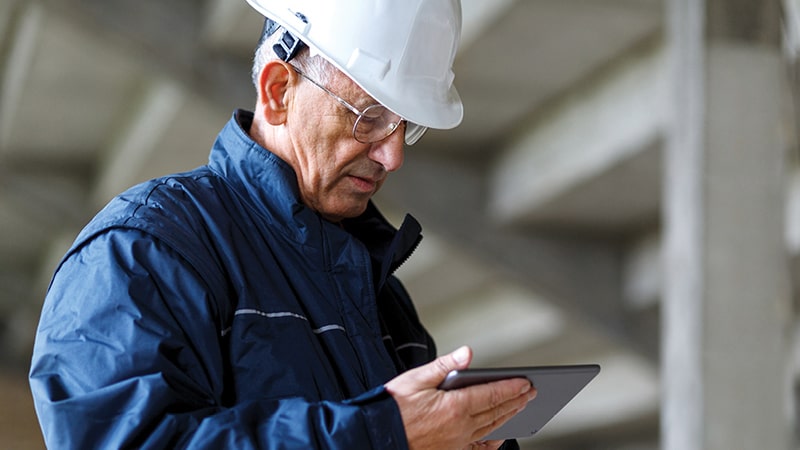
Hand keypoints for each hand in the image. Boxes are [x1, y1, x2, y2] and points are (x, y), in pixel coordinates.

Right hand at [384, 346, 535, 449]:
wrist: (376, 436)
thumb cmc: (391, 407)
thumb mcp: (415, 379)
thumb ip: (444, 366)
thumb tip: (467, 353)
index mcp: (454, 406)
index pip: (492, 394)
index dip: (511, 387)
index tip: (526, 382)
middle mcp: (460, 427)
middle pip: (496, 411)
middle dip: (516, 400)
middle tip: (531, 392)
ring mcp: (457, 443)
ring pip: (491, 428)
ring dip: (509, 416)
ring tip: (521, 407)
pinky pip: (478, 449)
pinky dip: (493, 442)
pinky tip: (500, 436)